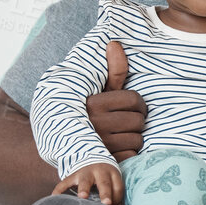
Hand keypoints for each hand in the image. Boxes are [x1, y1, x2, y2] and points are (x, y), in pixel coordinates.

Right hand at [52, 162, 123, 204]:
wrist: (91, 157)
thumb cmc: (105, 178)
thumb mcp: (113, 182)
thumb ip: (116, 198)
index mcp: (112, 174)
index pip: (117, 187)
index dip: (116, 198)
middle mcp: (100, 172)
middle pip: (104, 183)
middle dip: (105, 193)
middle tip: (107, 203)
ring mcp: (85, 173)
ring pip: (85, 181)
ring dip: (84, 189)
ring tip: (83, 197)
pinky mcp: (72, 176)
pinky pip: (65, 183)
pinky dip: (59, 190)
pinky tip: (54, 198)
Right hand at [87, 40, 145, 161]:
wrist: (66, 146)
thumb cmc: (91, 114)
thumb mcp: (98, 92)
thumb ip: (112, 71)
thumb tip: (114, 43)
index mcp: (93, 103)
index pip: (134, 99)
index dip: (139, 104)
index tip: (135, 107)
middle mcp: (94, 123)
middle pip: (138, 120)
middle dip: (138, 121)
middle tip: (130, 122)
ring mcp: (99, 144)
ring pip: (137, 139)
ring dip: (134, 137)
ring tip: (122, 135)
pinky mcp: (104, 161)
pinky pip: (132, 155)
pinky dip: (130, 153)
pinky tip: (120, 149)